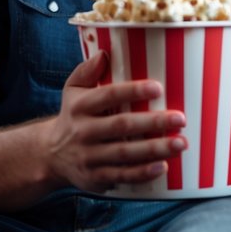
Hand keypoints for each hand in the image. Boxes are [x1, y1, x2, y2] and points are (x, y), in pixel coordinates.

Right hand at [42, 51, 186, 192]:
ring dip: (154, 149)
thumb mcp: (72, 90)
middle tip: (180, 119)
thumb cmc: (73, 115)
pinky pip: (121, 176)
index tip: (158, 88)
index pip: (108, 95)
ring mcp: (89, 156)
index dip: (133, 91)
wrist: (50, 154)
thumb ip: (87, 71)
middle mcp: (83, 131)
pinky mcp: (95, 177)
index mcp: (80, 106)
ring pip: (125, 154)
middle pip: (121, 126)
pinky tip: (162, 167)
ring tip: (180, 143)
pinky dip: (141, 173)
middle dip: (153, 122)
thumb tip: (104, 53)